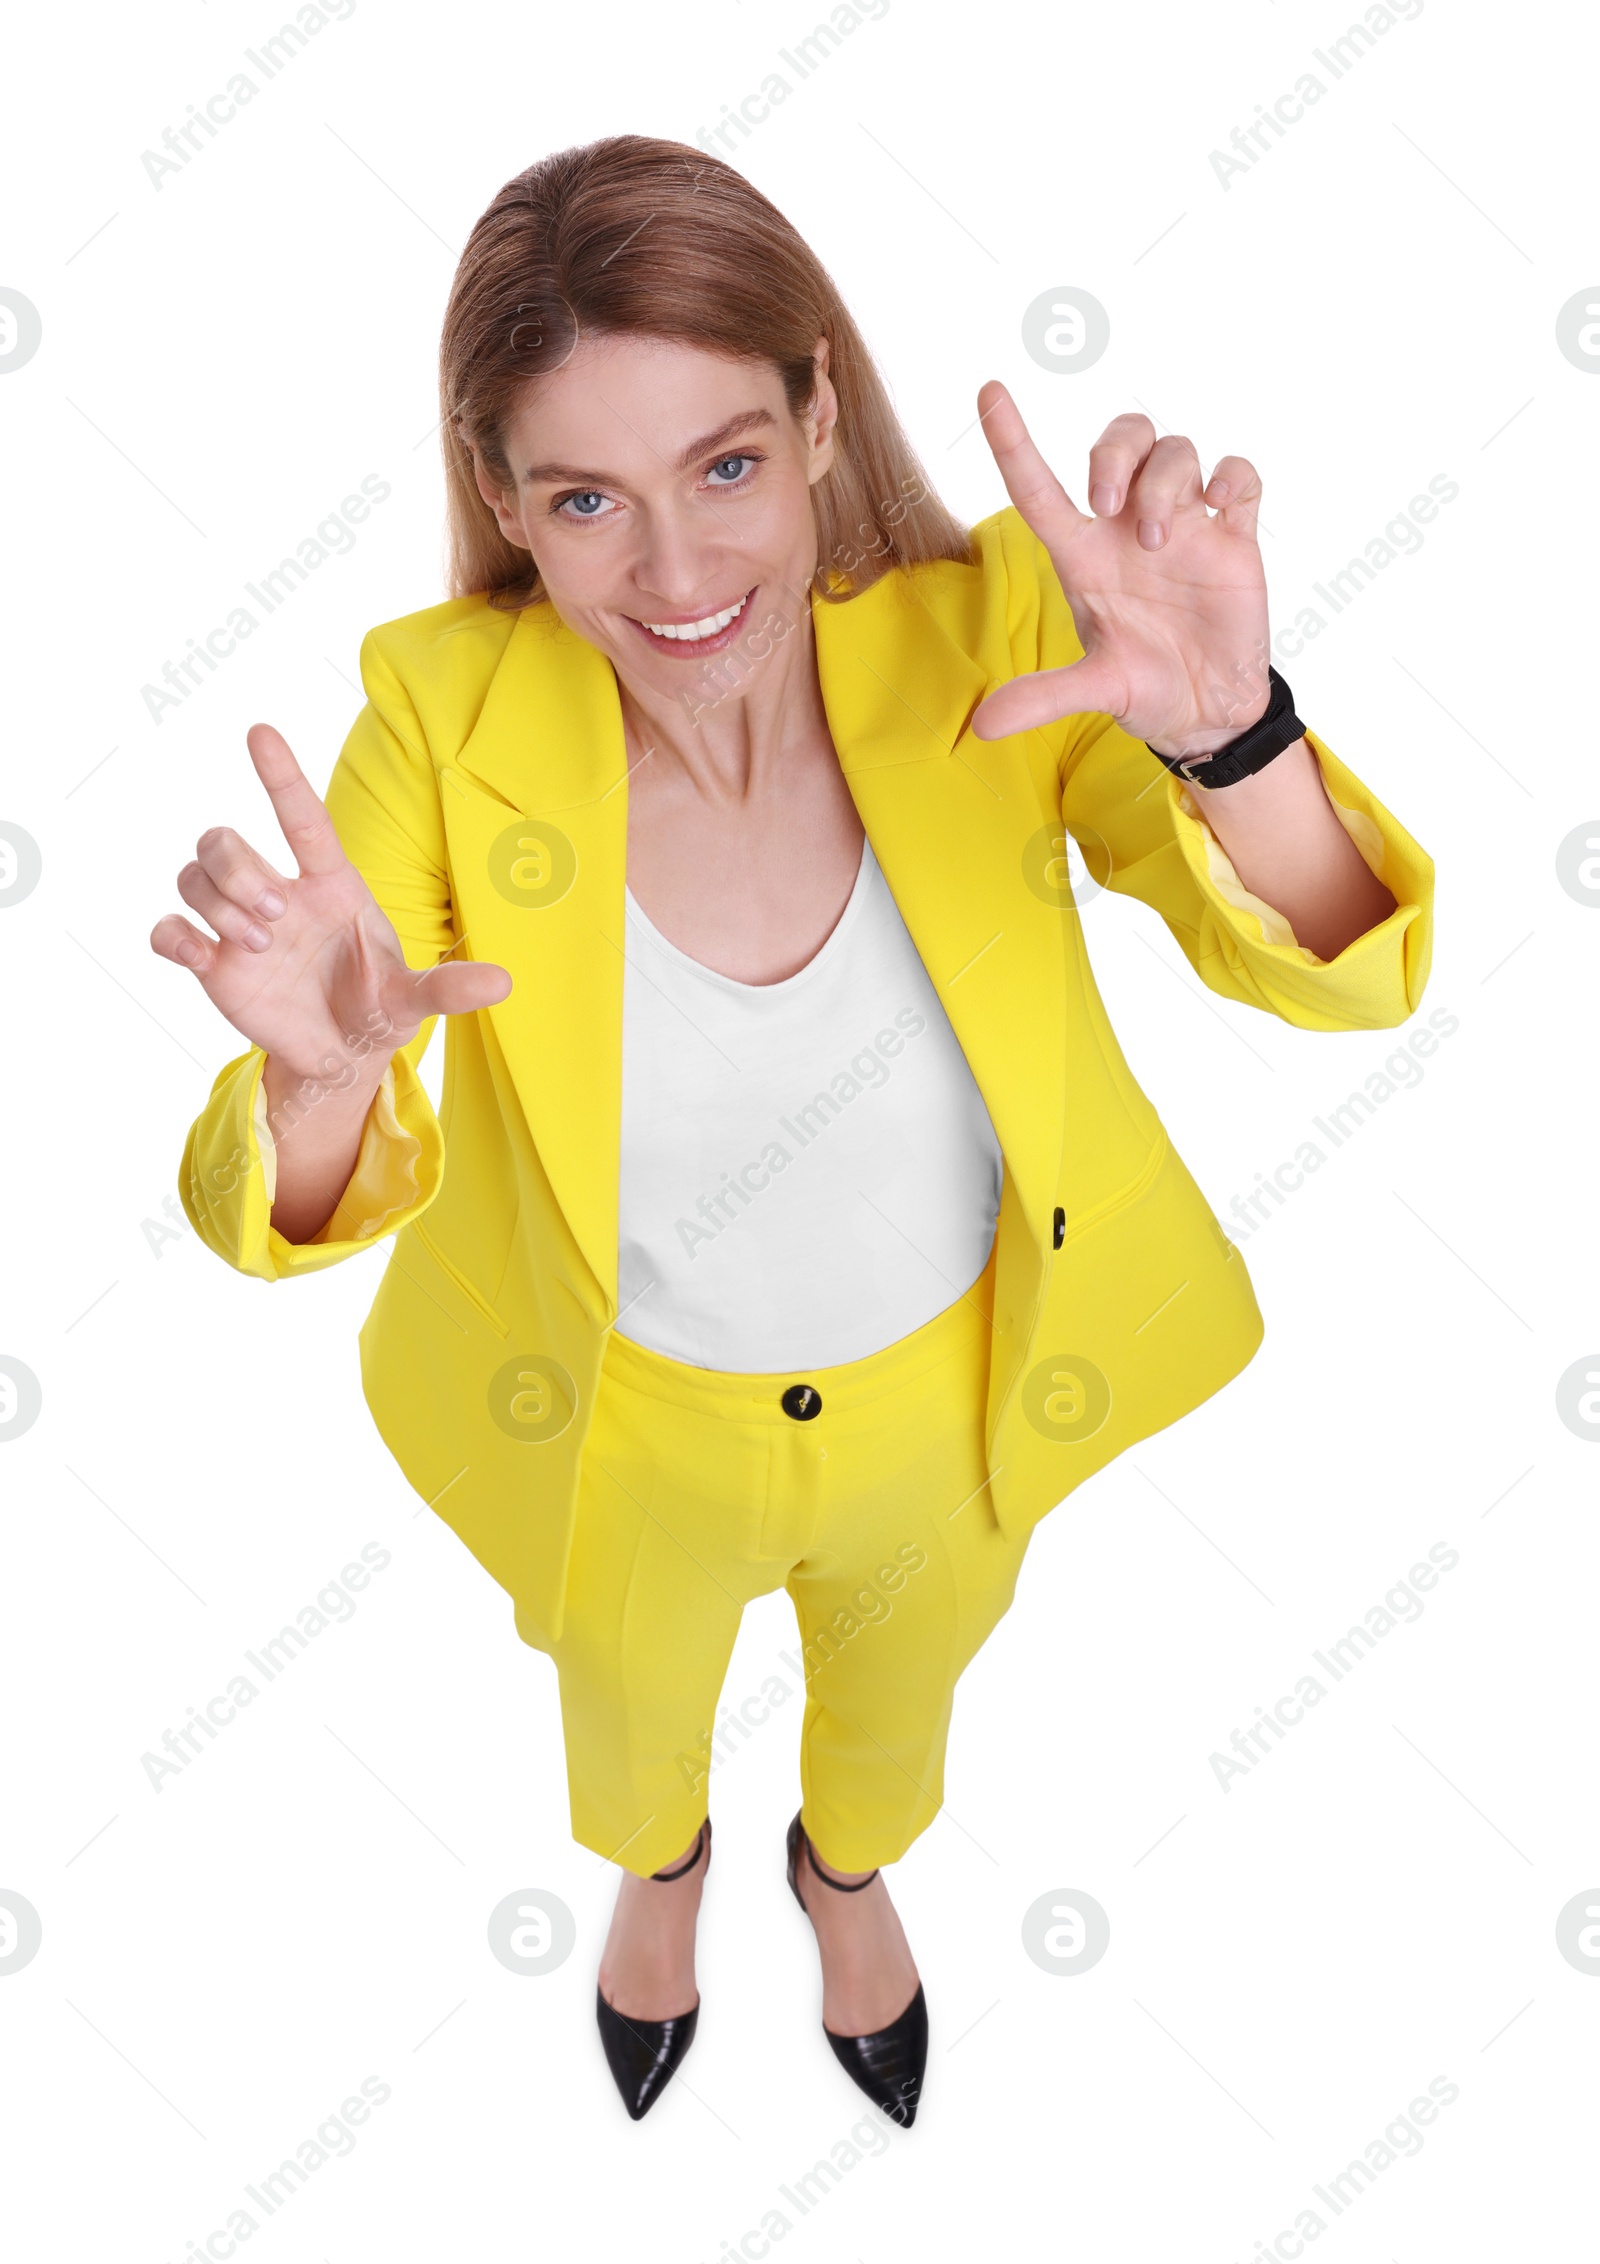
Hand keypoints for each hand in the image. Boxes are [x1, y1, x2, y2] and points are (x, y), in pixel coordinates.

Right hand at [150, 723, 510, 1090]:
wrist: (340, 1055)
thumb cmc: (377, 1006)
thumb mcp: (413, 1000)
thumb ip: (450, 988)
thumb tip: (505, 985)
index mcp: (329, 884)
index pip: (300, 818)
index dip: (281, 776)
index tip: (258, 732)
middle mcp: (279, 893)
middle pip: (226, 841)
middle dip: (239, 871)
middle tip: (272, 919)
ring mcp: (239, 925)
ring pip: (193, 874)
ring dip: (217, 903)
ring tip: (258, 945)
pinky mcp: (212, 962)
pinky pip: (167, 928)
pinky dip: (173, 936)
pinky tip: (200, 956)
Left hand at [969, 386, 1272, 760]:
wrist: (1209, 711)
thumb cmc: (1145, 689)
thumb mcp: (1096, 690)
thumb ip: (1043, 697)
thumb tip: (981, 726)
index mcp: (1085, 554)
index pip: (1039, 485)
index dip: (1012, 439)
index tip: (989, 391)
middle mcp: (1131, 528)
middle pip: (1121, 439)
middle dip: (1112, 452)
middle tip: (1107, 501)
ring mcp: (1186, 525)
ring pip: (1176, 449)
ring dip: (1163, 481)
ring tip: (1159, 540)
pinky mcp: (1233, 536)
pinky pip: (1239, 473)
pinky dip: (1231, 476)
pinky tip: (1222, 507)